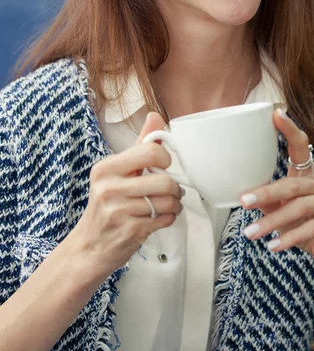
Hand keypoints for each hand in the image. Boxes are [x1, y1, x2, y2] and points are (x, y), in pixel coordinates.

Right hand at [72, 112, 182, 276]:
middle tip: (171, 190)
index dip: (165, 158)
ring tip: (166, 204)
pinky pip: (164, 219)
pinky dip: (168, 218)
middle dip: (174, 188)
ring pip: (167, 202)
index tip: (164, 165)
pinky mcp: (129, 231)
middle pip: (163, 181)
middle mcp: (109, 188)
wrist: (89, 246)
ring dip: (174, 204)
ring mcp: (118, 211)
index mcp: (106, 168)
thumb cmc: (107, 204)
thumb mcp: (117, 171)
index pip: (150, 152)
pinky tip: (159, 217)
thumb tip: (154, 116)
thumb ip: (140, 144)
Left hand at [241, 109, 313, 275]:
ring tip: (251, 234)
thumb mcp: (282, 212)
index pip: (300, 145)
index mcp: (308, 175)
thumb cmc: (304, 227)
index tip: (275, 113)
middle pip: (292, 184)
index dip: (289, 128)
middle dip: (265, 194)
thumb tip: (240, 194)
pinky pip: (312, 227)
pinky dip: (290, 238)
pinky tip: (273, 247)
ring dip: (272, 222)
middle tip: (243, 202)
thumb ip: (267, 200)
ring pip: (299, 208)